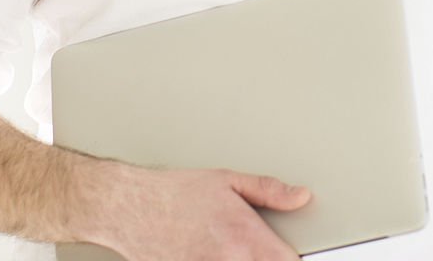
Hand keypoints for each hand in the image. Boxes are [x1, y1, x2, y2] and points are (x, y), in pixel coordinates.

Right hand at [91, 163, 310, 259]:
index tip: (292, 253)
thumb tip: (301, 196)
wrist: (131, 208)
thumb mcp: (227, 180)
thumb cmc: (175, 192)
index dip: (293, 258)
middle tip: (261, 249)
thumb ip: (268, 190)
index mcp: (244, 235)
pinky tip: (217, 254)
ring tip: (232, 249)